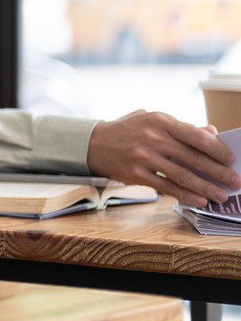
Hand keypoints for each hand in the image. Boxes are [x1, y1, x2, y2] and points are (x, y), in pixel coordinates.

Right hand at [88, 111, 240, 207]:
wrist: (94, 143)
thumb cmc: (129, 130)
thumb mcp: (153, 120)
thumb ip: (182, 128)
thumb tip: (212, 133)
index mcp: (161, 120)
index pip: (197, 136)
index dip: (218, 150)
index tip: (232, 160)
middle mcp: (153, 138)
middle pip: (194, 158)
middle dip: (219, 173)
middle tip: (235, 182)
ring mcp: (143, 157)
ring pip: (183, 176)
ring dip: (206, 188)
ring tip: (222, 196)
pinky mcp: (136, 174)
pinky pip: (167, 187)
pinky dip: (186, 195)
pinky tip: (200, 200)